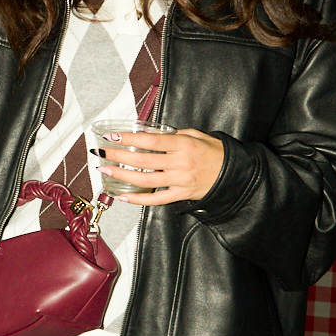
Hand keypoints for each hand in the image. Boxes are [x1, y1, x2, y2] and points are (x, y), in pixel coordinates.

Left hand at [96, 128, 224, 205]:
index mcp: (183, 144)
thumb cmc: (215, 152)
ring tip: (105, 170)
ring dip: (122, 175)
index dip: (129, 139)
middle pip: (142, 160)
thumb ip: (173, 135)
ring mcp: (180, 181)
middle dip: (118, 156)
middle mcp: (180, 163)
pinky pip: (155, 200)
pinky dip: (137, 199)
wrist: (234, 174)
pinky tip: (122, 196)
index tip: (112, 136)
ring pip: (145, 181)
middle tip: (101, 151)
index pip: (150, 141)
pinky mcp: (180, 195)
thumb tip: (149, 135)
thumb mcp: (196, 135)